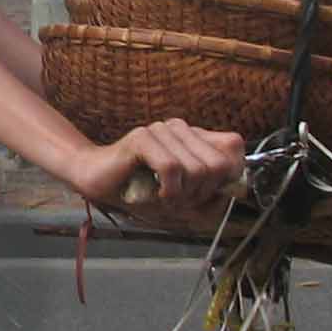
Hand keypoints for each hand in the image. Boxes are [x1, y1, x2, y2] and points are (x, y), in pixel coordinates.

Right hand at [67, 118, 243, 207]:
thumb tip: (234, 191)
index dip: (229, 174)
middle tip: (179, 198)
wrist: (97, 183)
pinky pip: (172, 169)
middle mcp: (180, 129)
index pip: (234, 146)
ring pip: (197, 169)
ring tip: (162, 196)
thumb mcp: (183, 202)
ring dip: (181, 195)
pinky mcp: (143, 138)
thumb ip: (213, 198)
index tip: (206, 192)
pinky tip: (155, 193)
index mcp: (193, 138)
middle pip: (218, 165)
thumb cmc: (139, 192)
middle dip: (202, 192)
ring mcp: (162, 130)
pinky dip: (167, 191)